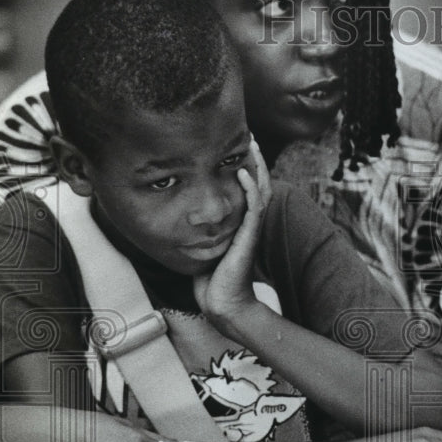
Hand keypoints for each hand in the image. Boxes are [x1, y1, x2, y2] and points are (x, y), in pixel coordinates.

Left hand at [193, 138, 270, 330]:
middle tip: (252, 138)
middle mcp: (250, 225)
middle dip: (256, 160)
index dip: (247, 169)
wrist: (224, 304)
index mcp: (242, 225)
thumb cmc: (212, 282)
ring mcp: (251, 230)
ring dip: (257, 166)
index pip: (249, 191)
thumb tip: (180, 220)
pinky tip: (244, 171)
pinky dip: (250, 188)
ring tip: (252, 145)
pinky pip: (253, 207)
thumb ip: (200, 232)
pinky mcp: (248, 237)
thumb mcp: (204, 249)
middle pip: (259, 184)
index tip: (240, 149)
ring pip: (260, 191)